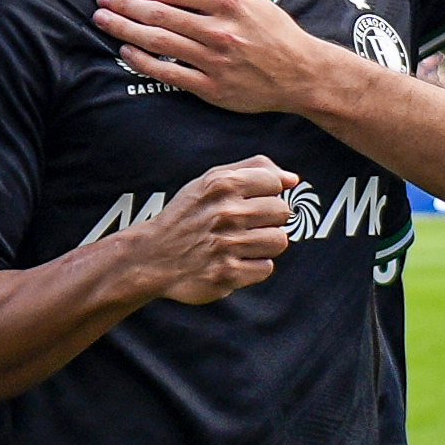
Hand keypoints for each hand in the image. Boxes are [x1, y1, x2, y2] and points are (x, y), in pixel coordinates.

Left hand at [88, 0, 332, 113]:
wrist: (301, 74)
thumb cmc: (272, 30)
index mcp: (228, 2)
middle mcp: (219, 30)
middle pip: (159, 15)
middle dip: (124, 7)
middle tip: (100, 2)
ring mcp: (214, 61)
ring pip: (158, 43)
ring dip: (125, 30)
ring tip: (103, 22)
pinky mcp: (211, 88)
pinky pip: (168, 73)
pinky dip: (142, 62)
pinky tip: (125, 52)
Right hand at [120, 156, 302, 307]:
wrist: (151, 256)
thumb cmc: (186, 216)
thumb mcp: (210, 180)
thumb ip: (252, 169)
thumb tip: (292, 179)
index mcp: (222, 185)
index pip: (275, 183)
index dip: (267, 193)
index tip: (251, 202)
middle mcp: (225, 213)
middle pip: (282, 212)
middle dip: (268, 219)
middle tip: (246, 225)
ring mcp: (227, 245)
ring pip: (279, 241)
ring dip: (264, 244)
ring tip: (242, 244)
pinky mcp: (227, 274)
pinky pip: (266, 268)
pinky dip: (254, 267)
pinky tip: (235, 261)